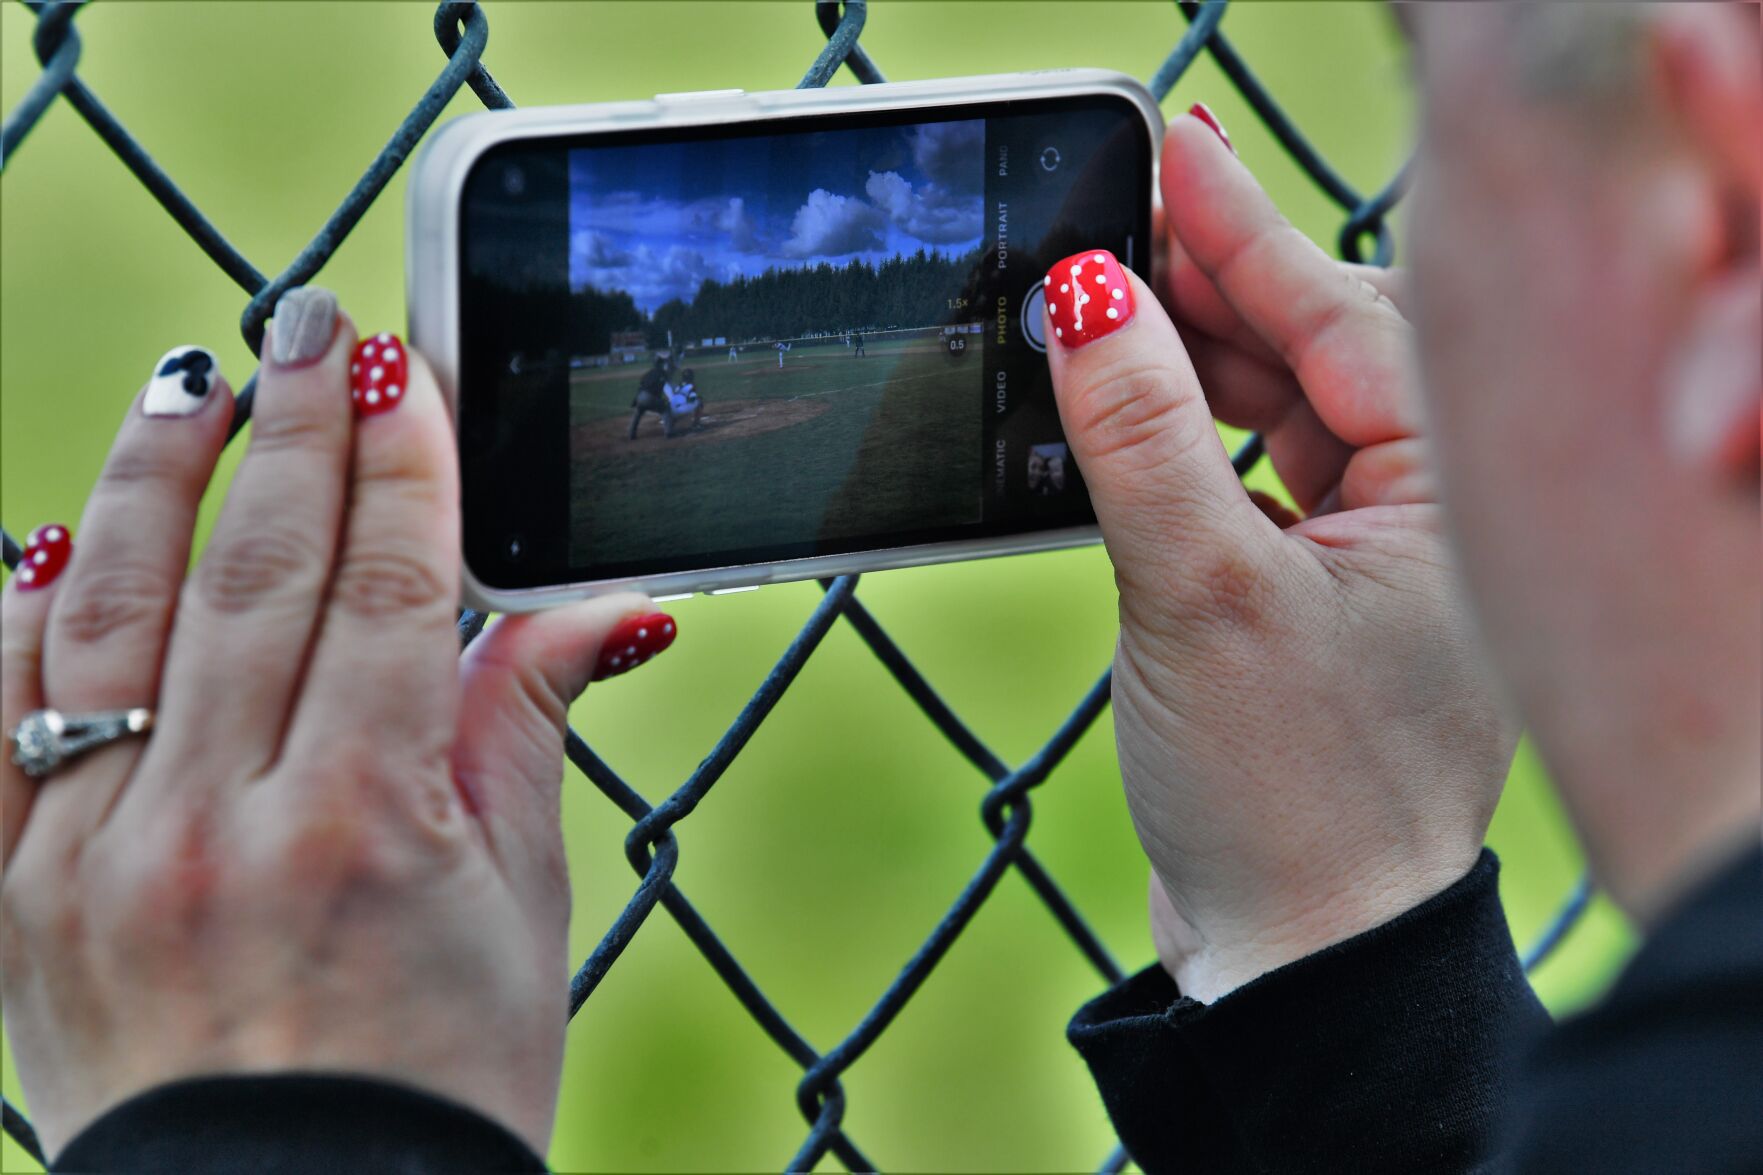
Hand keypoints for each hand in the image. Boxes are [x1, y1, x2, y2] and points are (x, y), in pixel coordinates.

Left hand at [0, 289, 670, 1156]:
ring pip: (112, 620)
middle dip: (290, 429)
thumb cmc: (440, 1079)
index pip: (382, 586)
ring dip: (153, 483)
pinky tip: (49, 539)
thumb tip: (596, 607)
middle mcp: (214, 827)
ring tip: (189, 384)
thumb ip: (525, 729)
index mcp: (363, 824)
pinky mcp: (13, 903)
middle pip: (254, 574)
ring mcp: (93, 862)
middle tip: (311, 324)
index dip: (403, 465)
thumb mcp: (521, 907)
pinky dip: (15, 623)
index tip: (407, 375)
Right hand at [1045, 113, 1516, 1001]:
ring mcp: (1367, 564)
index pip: (1340, 322)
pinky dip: (1184, 441)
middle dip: (1214, 283)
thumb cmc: (1287, 798)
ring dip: (1191, 361)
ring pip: (1278, 417)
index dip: (1244, 233)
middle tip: (1118, 207)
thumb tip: (1081, 297)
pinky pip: (1249, 482)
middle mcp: (1423, 522)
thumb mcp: (1200, 594)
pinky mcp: (1306, 606)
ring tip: (1105, 298)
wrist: (1298, 962)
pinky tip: (1128, 409)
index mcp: (1446, 504)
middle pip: (1312, 355)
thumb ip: (1140, 435)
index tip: (1166, 150)